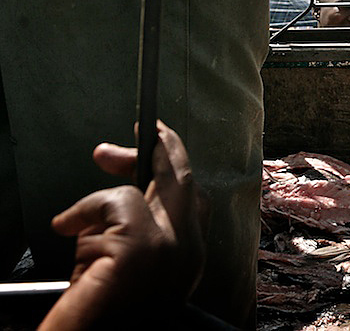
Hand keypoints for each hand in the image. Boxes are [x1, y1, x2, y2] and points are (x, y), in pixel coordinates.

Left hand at [39, 122, 205, 330]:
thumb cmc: (99, 319)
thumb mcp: (130, 271)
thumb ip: (142, 234)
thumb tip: (130, 191)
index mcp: (190, 262)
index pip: (196, 203)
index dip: (178, 170)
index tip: (157, 148)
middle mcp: (190, 254)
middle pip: (186, 183)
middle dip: (168, 149)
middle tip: (149, 127)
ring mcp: (170, 249)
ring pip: (145, 189)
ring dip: (100, 202)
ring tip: (72, 227)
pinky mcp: (142, 247)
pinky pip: (114, 201)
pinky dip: (83, 210)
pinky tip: (65, 226)